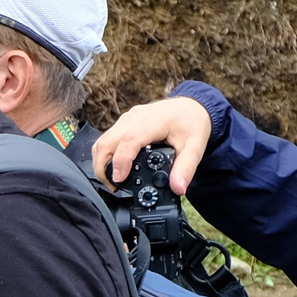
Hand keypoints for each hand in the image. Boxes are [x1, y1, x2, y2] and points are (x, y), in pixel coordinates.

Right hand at [90, 93, 213, 191]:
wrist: (190, 108)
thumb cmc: (191, 124)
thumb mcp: (195, 147)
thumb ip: (186, 169)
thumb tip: (178, 188)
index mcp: (154, 121)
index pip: (129, 140)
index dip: (120, 161)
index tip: (119, 180)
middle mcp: (135, 118)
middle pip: (107, 142)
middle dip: (103, 168)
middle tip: (115, 187)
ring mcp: (126, 119)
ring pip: (102, 142)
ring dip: (102, 164)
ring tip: (114, 182)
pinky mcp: (123, 124)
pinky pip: (106, 140)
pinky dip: (106, 157)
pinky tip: (116, 170)